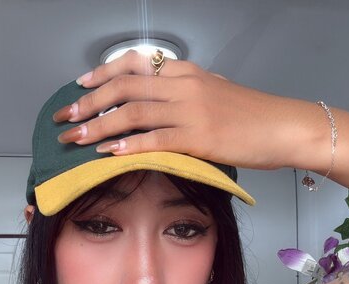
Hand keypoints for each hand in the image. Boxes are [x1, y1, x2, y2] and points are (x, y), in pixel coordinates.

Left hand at [53, 50, 322, 171]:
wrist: (283, 127)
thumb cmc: (251, 116)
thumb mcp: (216, 93)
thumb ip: (186, 94)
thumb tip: (163, 102)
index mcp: (185, 73)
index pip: (134, 66)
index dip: (101, 75)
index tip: (80, 85)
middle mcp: (183, 85)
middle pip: (124, 88)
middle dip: (89, 103)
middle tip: (66, 119)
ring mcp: (190, 110)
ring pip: (133, 113)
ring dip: (99, 126)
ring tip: (76, 139)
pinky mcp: (198, 137)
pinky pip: (155, 139)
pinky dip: (129, 145)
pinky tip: (109, 152)